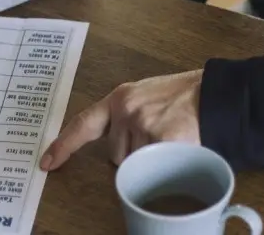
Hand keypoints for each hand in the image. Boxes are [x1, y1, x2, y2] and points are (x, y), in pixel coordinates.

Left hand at [39, 70, 202, 169]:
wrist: (217, 95)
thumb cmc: (185, 98)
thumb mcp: (148, 97)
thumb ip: (127, 116)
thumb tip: (115, 143)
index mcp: (120, 98)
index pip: (84, 124)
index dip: (64, 145)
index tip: (47, 162)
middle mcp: (126, 110)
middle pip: (114, 153)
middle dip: (131, 154)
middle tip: (157, 136)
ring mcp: (143, 126)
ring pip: (134, 165)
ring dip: (149, 161)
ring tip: (170, 139)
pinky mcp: (161, 141)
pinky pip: (155, 167)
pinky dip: (166, 164)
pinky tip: (178, 147)